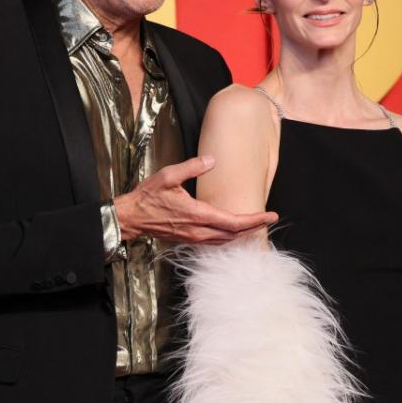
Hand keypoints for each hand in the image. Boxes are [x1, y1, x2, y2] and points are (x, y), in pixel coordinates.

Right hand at [114, 155, 277, 243]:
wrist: (131, 218)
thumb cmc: (148, 197)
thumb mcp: (168, 176)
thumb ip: (192, 167)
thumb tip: (211, 160)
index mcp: (197, 215)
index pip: (233, 222)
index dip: (255, 220)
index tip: (270, 216)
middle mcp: (198, 230)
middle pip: (234, 234)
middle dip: (254, 227)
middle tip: (269, 219)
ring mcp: (193, 237)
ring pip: (225, 240)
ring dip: (243, 233)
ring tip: (256, 224)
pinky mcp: (189, 239)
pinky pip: (215, 242)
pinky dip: (229, 237)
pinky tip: (234, 231)